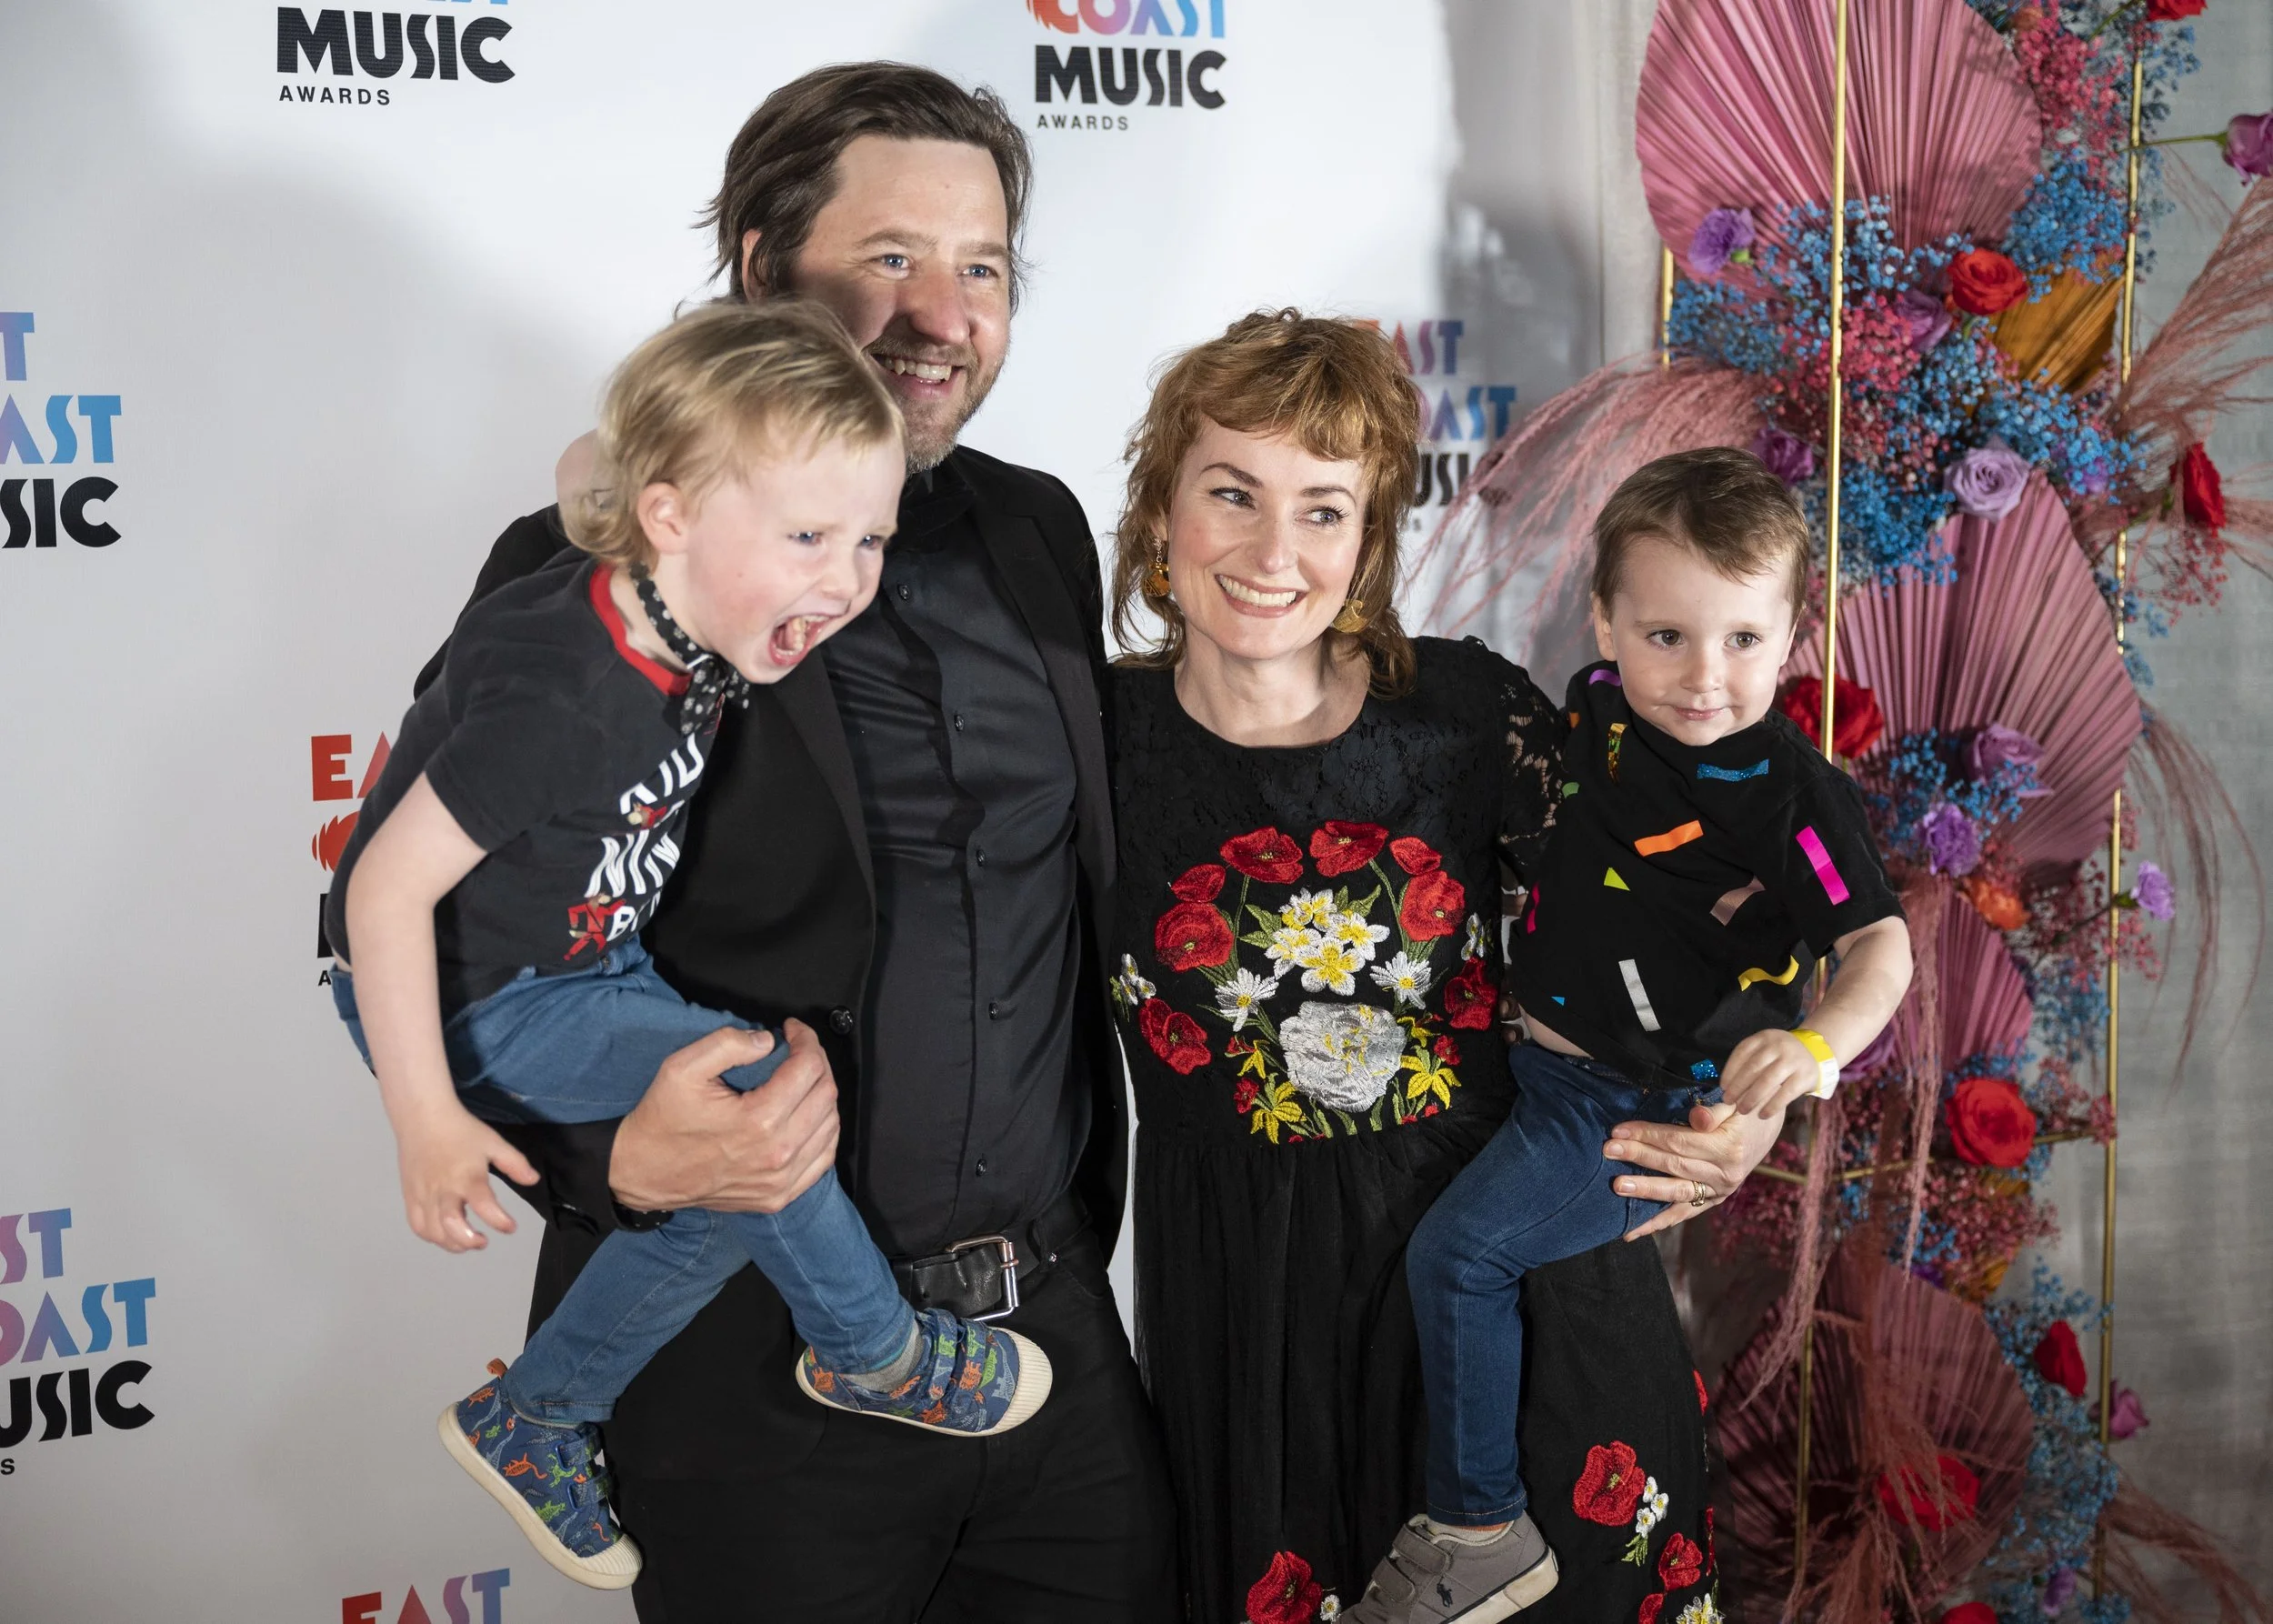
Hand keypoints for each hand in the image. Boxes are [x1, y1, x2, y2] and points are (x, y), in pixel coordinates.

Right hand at [395, 1100, 539, 1252]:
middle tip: (484, 1240)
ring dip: (451, 1243)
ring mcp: (423, 1195)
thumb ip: (514, 1163)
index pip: (485, 1206)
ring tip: (466, 1240)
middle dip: (469, 1241)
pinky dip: (430, 1236)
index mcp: (467, 1177)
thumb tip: (533, 1180)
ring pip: (433, 1231)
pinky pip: (416, 1225)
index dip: (500, 1222)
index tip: (511, 1227)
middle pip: (451, 1226)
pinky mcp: (409, 1196)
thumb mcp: (494, 1142)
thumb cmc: (461, 1130)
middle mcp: (443, 1190)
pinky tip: (444, 1234)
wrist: (423, 1117)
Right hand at [609, 1019, 839, 1214]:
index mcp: (758, 1120)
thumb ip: (728, 1044)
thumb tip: (767, 1040)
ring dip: (823, 1095)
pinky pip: (823, 1158)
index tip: (794, 1031)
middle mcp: (777, 1153)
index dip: (807, 1040)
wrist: (643, 1173)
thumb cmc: (662, 1120)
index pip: (809, 1068)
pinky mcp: (778, 1196)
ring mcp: (780, 1180)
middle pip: (826, 1094)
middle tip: (799, 1050)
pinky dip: (823, 1131)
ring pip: (831, 1126)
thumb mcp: (682, 1068)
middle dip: (818, 1062)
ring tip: (802, 1080)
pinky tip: (808, 1116)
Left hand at [1604, 1099, 1785, 1240]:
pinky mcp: (1713, 1201)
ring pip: (1676, 1192)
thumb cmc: (1743, 1111)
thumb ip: (1713, 1111)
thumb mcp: (1734, 1103)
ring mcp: (1719, 1191)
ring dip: (1645, 1190)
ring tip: (1617, 1187)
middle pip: (1673, 1165)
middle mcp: (1724, 1174)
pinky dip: (1658, 1222)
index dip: (1648, 1135)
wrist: (1766, 1128)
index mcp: (1728, 1148)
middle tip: (1608, 1151)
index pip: (1679, 1142)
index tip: (1618, 1130)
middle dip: (1638, 1157)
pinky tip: (1633, 1230)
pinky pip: (1683, 1213)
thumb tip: (1696, 1117)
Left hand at [1720, 1028, 1823, 1117]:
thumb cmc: (1780, 1056)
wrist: (1815, 1054)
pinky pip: (1785, 1093)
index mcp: (1764, 1037)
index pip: (1742, 1053)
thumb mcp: (1765, 1049)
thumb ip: (1749, 1062)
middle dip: (1738, 1087)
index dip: (1729, 1071)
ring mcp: (1793, 1060)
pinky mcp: (1805, 1076)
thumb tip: (1727, 1087)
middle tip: (1728, 1101)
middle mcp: (1778, 1046)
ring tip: (1742, 1110)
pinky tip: (1762, 1114)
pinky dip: (1772, 1106)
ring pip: (1767, 1081)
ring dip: (1752, 1098)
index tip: (1723, 1087)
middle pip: (1753, 1068)